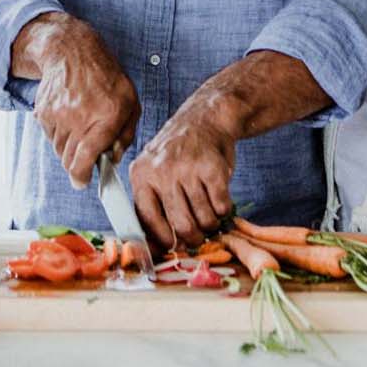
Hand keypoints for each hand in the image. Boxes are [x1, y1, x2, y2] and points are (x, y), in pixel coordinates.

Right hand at [14, 14, 139, 188]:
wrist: (72, 51)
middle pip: (69, 160)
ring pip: (59, 150)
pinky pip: (50, 137)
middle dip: (77, 164)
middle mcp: (81, 116)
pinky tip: (69, 116)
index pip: (86, 158)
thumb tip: (113, 159)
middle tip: (86, 155)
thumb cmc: (106, 78)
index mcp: (108, 115)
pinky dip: (59, 134)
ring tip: (80, 126)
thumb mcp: (130, 101)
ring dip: (69, 147)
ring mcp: (59, 114)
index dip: (82, 177)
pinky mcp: (44, 112)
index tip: (82, 182)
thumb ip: (126, 134)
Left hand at [129, 107, 235, 248]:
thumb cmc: (178, 154)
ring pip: (204, 218)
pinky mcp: (213, 168)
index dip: (163, 240)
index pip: (148, 220)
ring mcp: (188, 169)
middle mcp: (162, 171)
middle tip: (198, 238)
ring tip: (210, 216)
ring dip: (211, 224)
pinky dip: (224, 210)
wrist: (205, 119)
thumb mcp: (154, 171)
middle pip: (181, 225)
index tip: (173, 246)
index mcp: (141, 175)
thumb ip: (152, 204)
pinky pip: (221, 206)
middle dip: (193, 238)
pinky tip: (219, 200)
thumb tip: (156, 248)